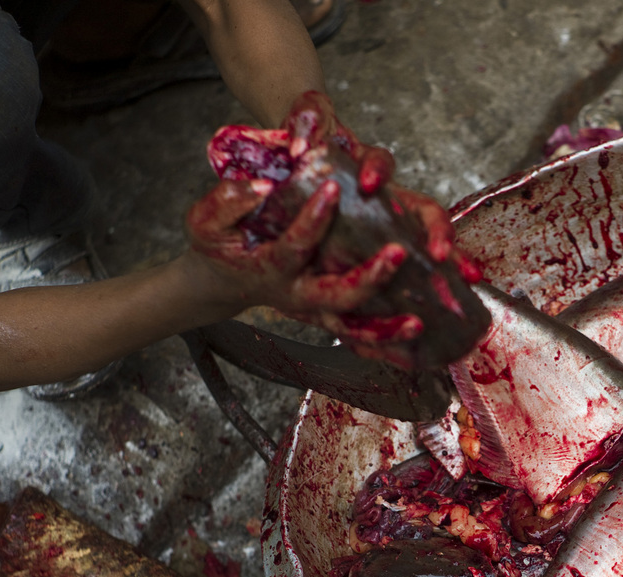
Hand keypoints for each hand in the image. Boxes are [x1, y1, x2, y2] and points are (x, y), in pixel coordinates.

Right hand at [185, 174, 406, 323]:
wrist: (223, 281)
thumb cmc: (218, 246)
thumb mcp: (205, 221)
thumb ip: (226, 203)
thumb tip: (262, 188)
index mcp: (270, 269)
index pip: (293, 247)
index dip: (311, 220)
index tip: (332, 189)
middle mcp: (297, 295)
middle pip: (335, 295)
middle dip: (368, 279)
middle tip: (397, 253)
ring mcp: (316, 309)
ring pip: (353, 326)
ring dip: (386, 328)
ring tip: (418, 323)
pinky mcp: (329, 314)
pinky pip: (359, 335)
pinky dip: (386, 342)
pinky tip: (415, 340)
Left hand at [285, 91, 480, 281]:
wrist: (295, 180)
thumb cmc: (310, 151)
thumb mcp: (305, 125)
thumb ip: (308, 118)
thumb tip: (302, 142)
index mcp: (367, 170)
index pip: (381, 164)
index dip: (378, 170)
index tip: (367, 183)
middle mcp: (390, 202)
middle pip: (425, 211)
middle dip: (438, 230)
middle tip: (441, 252)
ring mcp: (393, 231)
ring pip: (431, 245)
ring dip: (453, 260)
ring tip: (468, 278)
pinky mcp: (384, 258)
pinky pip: (412, 274)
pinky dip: (426, 289)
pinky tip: (433, 311)